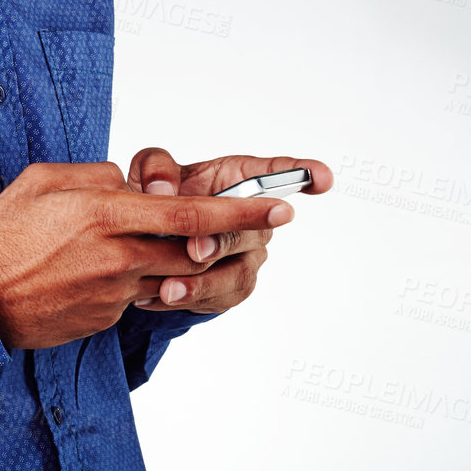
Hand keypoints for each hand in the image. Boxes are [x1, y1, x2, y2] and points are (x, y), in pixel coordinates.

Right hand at [0, 161, 294, 349]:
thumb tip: (130, 185)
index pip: (189, 212)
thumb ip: (97, 176)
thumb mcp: (43, 179)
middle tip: (268, 222)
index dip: (241, 210)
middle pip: (194, 248)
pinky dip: (136, 279)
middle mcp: (117, 254)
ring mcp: (113, 291)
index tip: (280, 205)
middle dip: (236, 236)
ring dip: (184, 262)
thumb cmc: (0, 232)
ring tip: (177, 247)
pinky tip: (100, 272)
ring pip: (170, 274)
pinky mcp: (105, 318)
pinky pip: (136, 294)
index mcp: (104, 212)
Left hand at [125, 148, 331, 314]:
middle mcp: (254, 219)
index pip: (277, 172)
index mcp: (240, 179)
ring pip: (238, 274)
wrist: (148, 239)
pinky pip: (218, 299)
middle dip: (224, 242)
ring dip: (203, 283)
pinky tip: (155, 299)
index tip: (322, 177)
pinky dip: (187, 301)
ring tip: (168, 289)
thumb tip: (162, 190)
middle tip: (195, 250)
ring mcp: (248, 255)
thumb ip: (156, 169)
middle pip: (254, 230)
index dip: (302, 173)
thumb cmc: (160, 197)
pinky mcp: (234, 288)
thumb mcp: (151, 172)